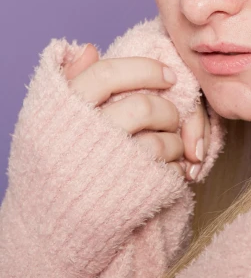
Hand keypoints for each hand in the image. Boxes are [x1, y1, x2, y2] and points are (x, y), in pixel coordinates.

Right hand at [62, 44, 209, 181]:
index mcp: (61, 113)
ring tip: (170, 144)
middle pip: (141, 108)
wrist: (47, 229)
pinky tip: (172, 166)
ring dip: (173, 139)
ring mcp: (104, 167)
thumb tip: (90, 48)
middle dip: (166, 109)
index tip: (169, 75)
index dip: (143, 70)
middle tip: (171, 115)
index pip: (106, 75)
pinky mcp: (126, 194)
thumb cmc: (53, 166)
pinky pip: (164, 168)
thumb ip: (72, 82)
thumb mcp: (50, 121)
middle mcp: (81, 138)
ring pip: (158, 139)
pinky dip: (176, 163)